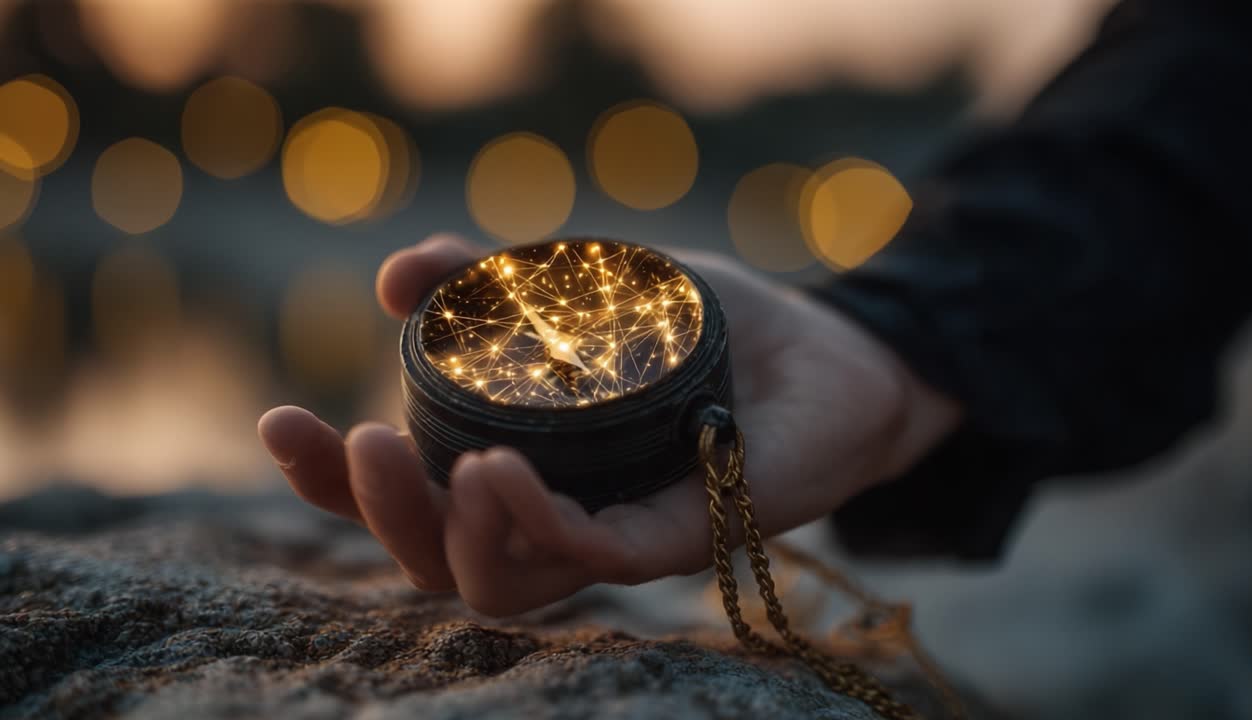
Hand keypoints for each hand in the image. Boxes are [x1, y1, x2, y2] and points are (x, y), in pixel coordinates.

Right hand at [259, 234, 959, 615]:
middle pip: (434, 559)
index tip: (277, 422)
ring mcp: (614, 537)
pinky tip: (502, 471)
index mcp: (516, 468)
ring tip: (444, 463)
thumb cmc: (704, 328)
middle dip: (375, 514)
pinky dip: (538, 521)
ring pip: (501, 584)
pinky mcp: (680, 536)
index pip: (404, 499)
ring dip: (450, 532)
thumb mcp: (583, 285)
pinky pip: (592, 557)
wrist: (831, 351)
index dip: (329, 479)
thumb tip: (395, 272)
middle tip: (360, 441)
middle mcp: (554, 518)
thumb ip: (491, 282)